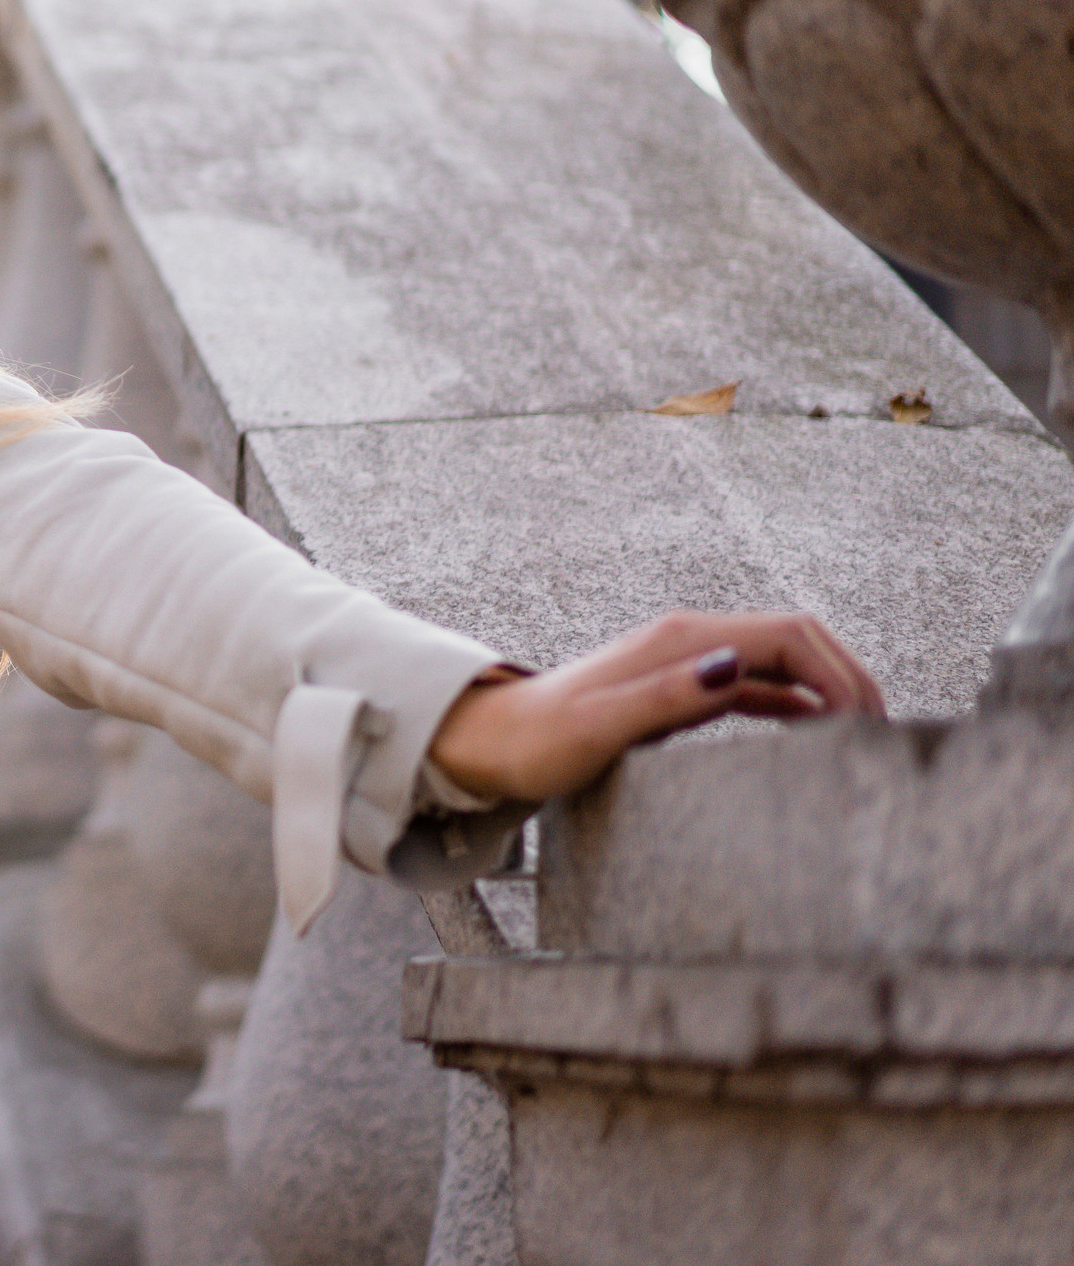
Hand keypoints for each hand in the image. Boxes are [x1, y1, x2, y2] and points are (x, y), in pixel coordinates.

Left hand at [427, 611, 884, 804]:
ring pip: (781, 662)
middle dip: (847, 676)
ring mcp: (687, 663)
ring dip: (826, 688)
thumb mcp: (603, 727)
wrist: (494, 743)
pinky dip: (795, 704)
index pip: (788, 636)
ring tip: (864, 736)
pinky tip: (816, 731)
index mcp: (681, 641)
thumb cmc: (541, 741)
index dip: (838, 671)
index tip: (867, 722)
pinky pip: (756, 687)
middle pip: (796, 640)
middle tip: (884, 733)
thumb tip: (735, 668)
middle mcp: (690, 641)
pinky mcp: (681, 689)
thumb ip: (667, 698)